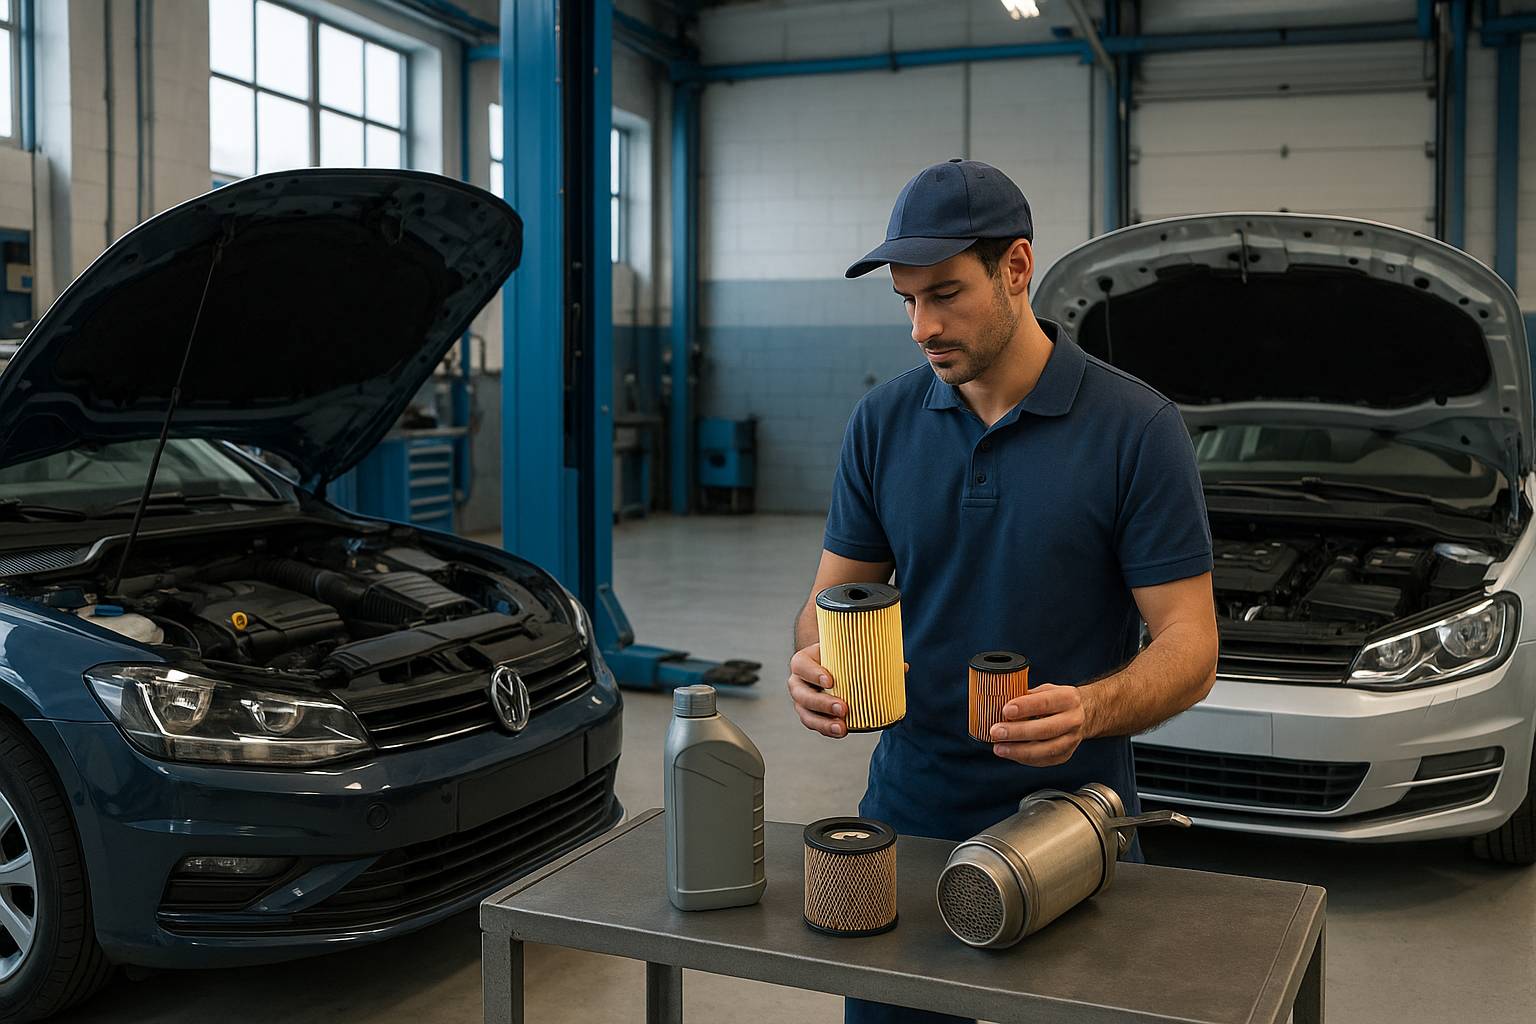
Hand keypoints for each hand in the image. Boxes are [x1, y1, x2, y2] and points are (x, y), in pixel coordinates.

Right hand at [787, 645, 908, 739]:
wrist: (825, 667)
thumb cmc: (836, 657)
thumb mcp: (847, 652)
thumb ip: (870, 656)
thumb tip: (903, 667)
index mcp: (802, 662)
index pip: (801, 666)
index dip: (813, 673)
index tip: (831, 679)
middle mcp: (797, 682)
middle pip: (802, 694)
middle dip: (822, 703)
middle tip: (843, 707)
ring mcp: (802, 701)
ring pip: (806, 713)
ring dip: (823, 722)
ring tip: (842, 727)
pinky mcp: (810, 714)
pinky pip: (815, 724)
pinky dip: (827, 729)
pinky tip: (841, 731)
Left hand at [989, 684, 1088, 766]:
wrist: (1082, 714)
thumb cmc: (1056, 701)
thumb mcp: (1045, 690)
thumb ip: (1026, 696)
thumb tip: (998, 702)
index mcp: (1068, 698)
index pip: (1046, 702)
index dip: (1025, 707)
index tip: (1006, 710)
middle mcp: (1073, 720)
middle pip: (1045, 729)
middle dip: (1017, 732)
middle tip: (996, 732)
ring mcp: (1071, 740)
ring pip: (1045, 749)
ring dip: (1019, 750)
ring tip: (999, 748)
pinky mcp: (1065, 755)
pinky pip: (1043, 760)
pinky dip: (1024, 758)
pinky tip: (1010, 753)